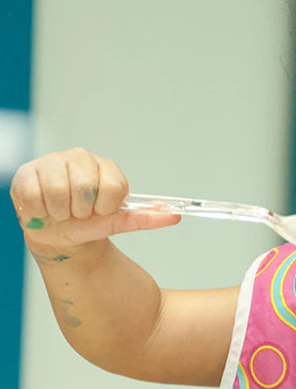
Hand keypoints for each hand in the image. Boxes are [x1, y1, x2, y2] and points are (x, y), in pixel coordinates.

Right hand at [10, 148, 177, 257]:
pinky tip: (44, 209)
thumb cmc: (91, 222)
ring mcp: (51, 162)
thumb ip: (147, 217)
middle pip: (84, 187)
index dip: (106, 206)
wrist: (61, 232)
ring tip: (62, 211)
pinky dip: (41, 211)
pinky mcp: (27, 173)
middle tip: (79, 212)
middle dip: (83, 210)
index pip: (113, 186)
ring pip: (58, 192)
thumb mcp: (120, 221)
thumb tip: (175, 215)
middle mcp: (79, 157)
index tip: (101, 210)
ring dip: (61, 212)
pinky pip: (34, 196)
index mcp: (105, 167)